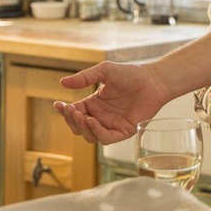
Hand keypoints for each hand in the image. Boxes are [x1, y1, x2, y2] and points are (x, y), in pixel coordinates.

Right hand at [53, 60, 173, 144]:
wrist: (152, 80)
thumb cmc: (131, 74)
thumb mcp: (105, 71)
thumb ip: (85, 77)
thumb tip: (62, 83)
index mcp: (94, 104)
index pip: (73, 113)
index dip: (64, 111)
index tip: (58, 105)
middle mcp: (100, 117)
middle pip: (78, 127)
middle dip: (71, 120)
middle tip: (70, 110)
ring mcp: (111, 125)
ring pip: (89, 135)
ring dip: (82, 127)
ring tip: (81, 115)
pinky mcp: (123, 131)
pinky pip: (106, 138)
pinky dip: (96, 132)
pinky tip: (92, 121)